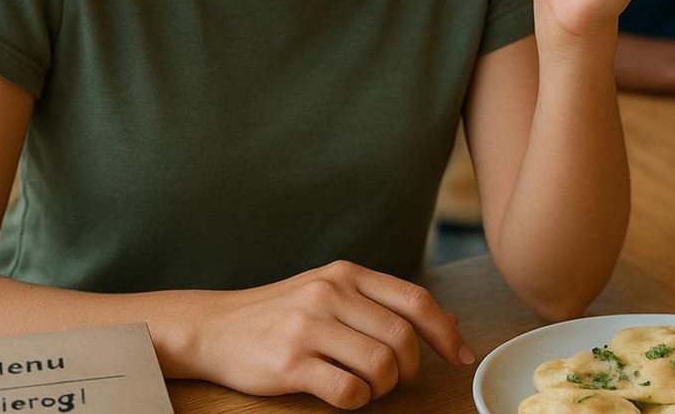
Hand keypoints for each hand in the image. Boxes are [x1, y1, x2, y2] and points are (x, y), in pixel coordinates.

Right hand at [193, 261, 470, 408]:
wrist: (214, 327)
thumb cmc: (280, 313)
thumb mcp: (331, 292)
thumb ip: (383, 304)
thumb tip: (448, 321)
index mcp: (347, 274)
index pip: (415, 300)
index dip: (446, 332)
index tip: (461, 357)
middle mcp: (330, 294)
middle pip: (402, 337)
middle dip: (411, 368)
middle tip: (399, 381)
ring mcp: (309, 327)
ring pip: (380, 365)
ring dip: (384, 387)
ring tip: (368, 388)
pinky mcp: (290, 362)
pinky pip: (347, 390)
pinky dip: (357, 401)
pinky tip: (345, 396)